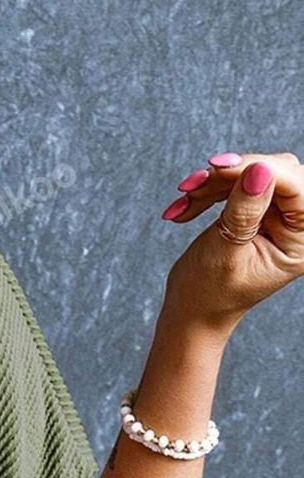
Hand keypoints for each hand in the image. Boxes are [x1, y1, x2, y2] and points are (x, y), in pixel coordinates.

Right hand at [159, 150, 303, 336]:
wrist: (193, 311)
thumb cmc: (209, 293)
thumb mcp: (226, 253)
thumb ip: (245, 211)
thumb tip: (259, 169)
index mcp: (301, 241)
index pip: (295, 187)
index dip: (261, 169)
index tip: (221, 167)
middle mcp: (297, 225)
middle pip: (277, 173)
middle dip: (233, 174)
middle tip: (195, 184)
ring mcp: (278, 215)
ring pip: (254, 172)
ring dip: (214, 182)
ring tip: (185, 197)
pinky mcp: (258, 208)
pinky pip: (238, 182)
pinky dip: (209, 190)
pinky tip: (185, 208)